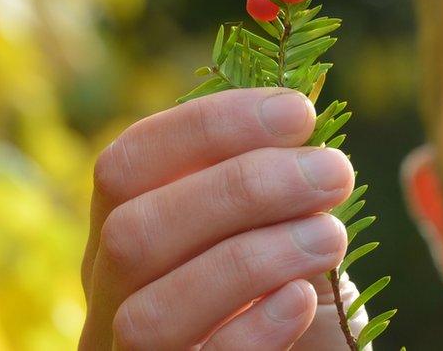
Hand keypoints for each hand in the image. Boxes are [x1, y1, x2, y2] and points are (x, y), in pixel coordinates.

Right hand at [79, 87, 366, 349]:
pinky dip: (252, 330)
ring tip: (330, 235)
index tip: (298, 113)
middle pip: (131, 233)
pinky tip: (303, 298)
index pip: (127, 164)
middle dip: (241, 189)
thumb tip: (295, 113)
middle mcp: (109, 295)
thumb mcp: (275, 227)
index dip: (208, 128)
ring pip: (151, 312)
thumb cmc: (287, 292)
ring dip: (251, 260)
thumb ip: (270, 182)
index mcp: (123, 229)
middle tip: (333, 172)